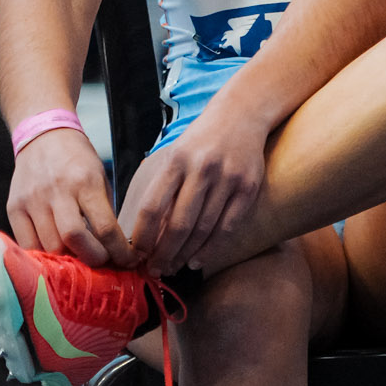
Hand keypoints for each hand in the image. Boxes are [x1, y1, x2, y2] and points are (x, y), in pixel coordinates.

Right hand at [5, 120, 127, 265]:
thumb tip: (115, 250)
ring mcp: (32, 200)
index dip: (118, 251)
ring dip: (67, 260)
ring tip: (80, 260)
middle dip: (92, 258)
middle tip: (103, 263)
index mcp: (86, 182)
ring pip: (49, 245)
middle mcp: (57, 191)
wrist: (43, 137)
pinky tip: (56, 255)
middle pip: (73, 238)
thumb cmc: (78, 161)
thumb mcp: (101, 179)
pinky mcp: (13, 207)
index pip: (104, 227)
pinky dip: (43, 254)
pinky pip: (26, 243)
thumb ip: (104, 213)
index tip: (128, 261)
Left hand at [117, 112, 268, 274]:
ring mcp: (228, 179)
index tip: (136, 255)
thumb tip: (146, 232)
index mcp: (177, 161)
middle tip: (154, 270)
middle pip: (179, 224)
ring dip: (186, 254)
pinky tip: (198, 259)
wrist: (242, 114)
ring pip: (204, 228)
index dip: (143, 236)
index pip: (154, 207)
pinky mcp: (249, 187)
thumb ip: (163, 188)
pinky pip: (229, 226)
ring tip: (173, 267)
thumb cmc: (201, 141)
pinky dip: (212, 247)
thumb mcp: (175, 156)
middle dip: (164, 253)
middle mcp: (203, 170)